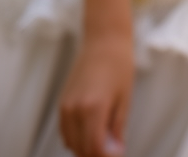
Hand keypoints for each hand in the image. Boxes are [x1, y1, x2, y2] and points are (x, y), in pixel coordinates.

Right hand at [59, 31, 133, 156]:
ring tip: (106, 143)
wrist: (104, 43)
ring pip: (71, 143)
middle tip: (114, 149)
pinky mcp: (61, 105)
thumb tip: (116, 151)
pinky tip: (93, 134)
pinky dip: (77, 139)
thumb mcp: (125, 99)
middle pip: (81, 148)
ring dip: (86, 148)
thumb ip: (117, 128)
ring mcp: (64, 108)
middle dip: (97, 154)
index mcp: (93, 108)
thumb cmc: (120, 67)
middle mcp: (74, 110)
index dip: (106, 156)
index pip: (95, 147)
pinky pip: (66, 132)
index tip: (118, 154)